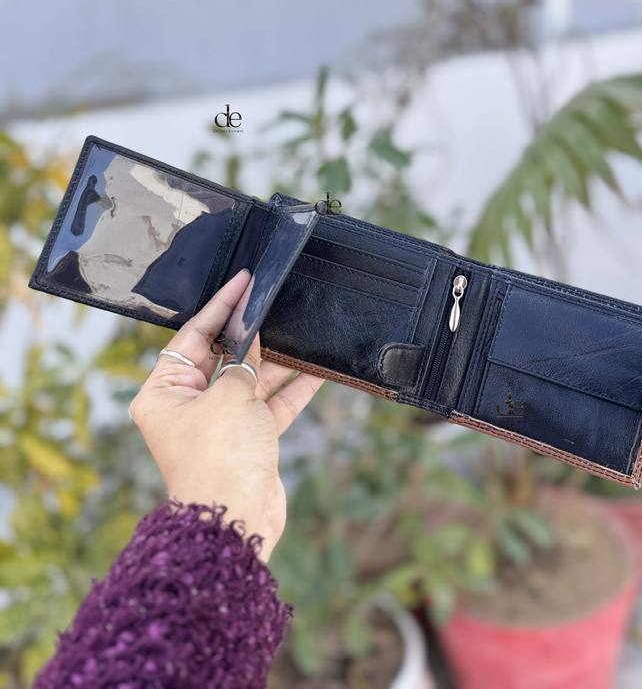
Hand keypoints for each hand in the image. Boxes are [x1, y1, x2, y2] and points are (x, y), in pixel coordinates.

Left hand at [129, 269, 322, 559]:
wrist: (236, 520)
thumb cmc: (219, 457)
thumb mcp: (230, 396)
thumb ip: (243, 362)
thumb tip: (251, 336)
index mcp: (164, 393)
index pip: (193, 337)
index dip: (221, 308)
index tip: (243, 282)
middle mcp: (188, 406)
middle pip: (223, 356)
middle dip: (250, 333)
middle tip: (273, 301)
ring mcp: (220, 423)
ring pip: (250, 379)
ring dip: (275, 360)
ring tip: (300, 330)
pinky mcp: (248, 439)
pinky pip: (270, 404)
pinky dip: (291, 388)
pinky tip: (318, 369)